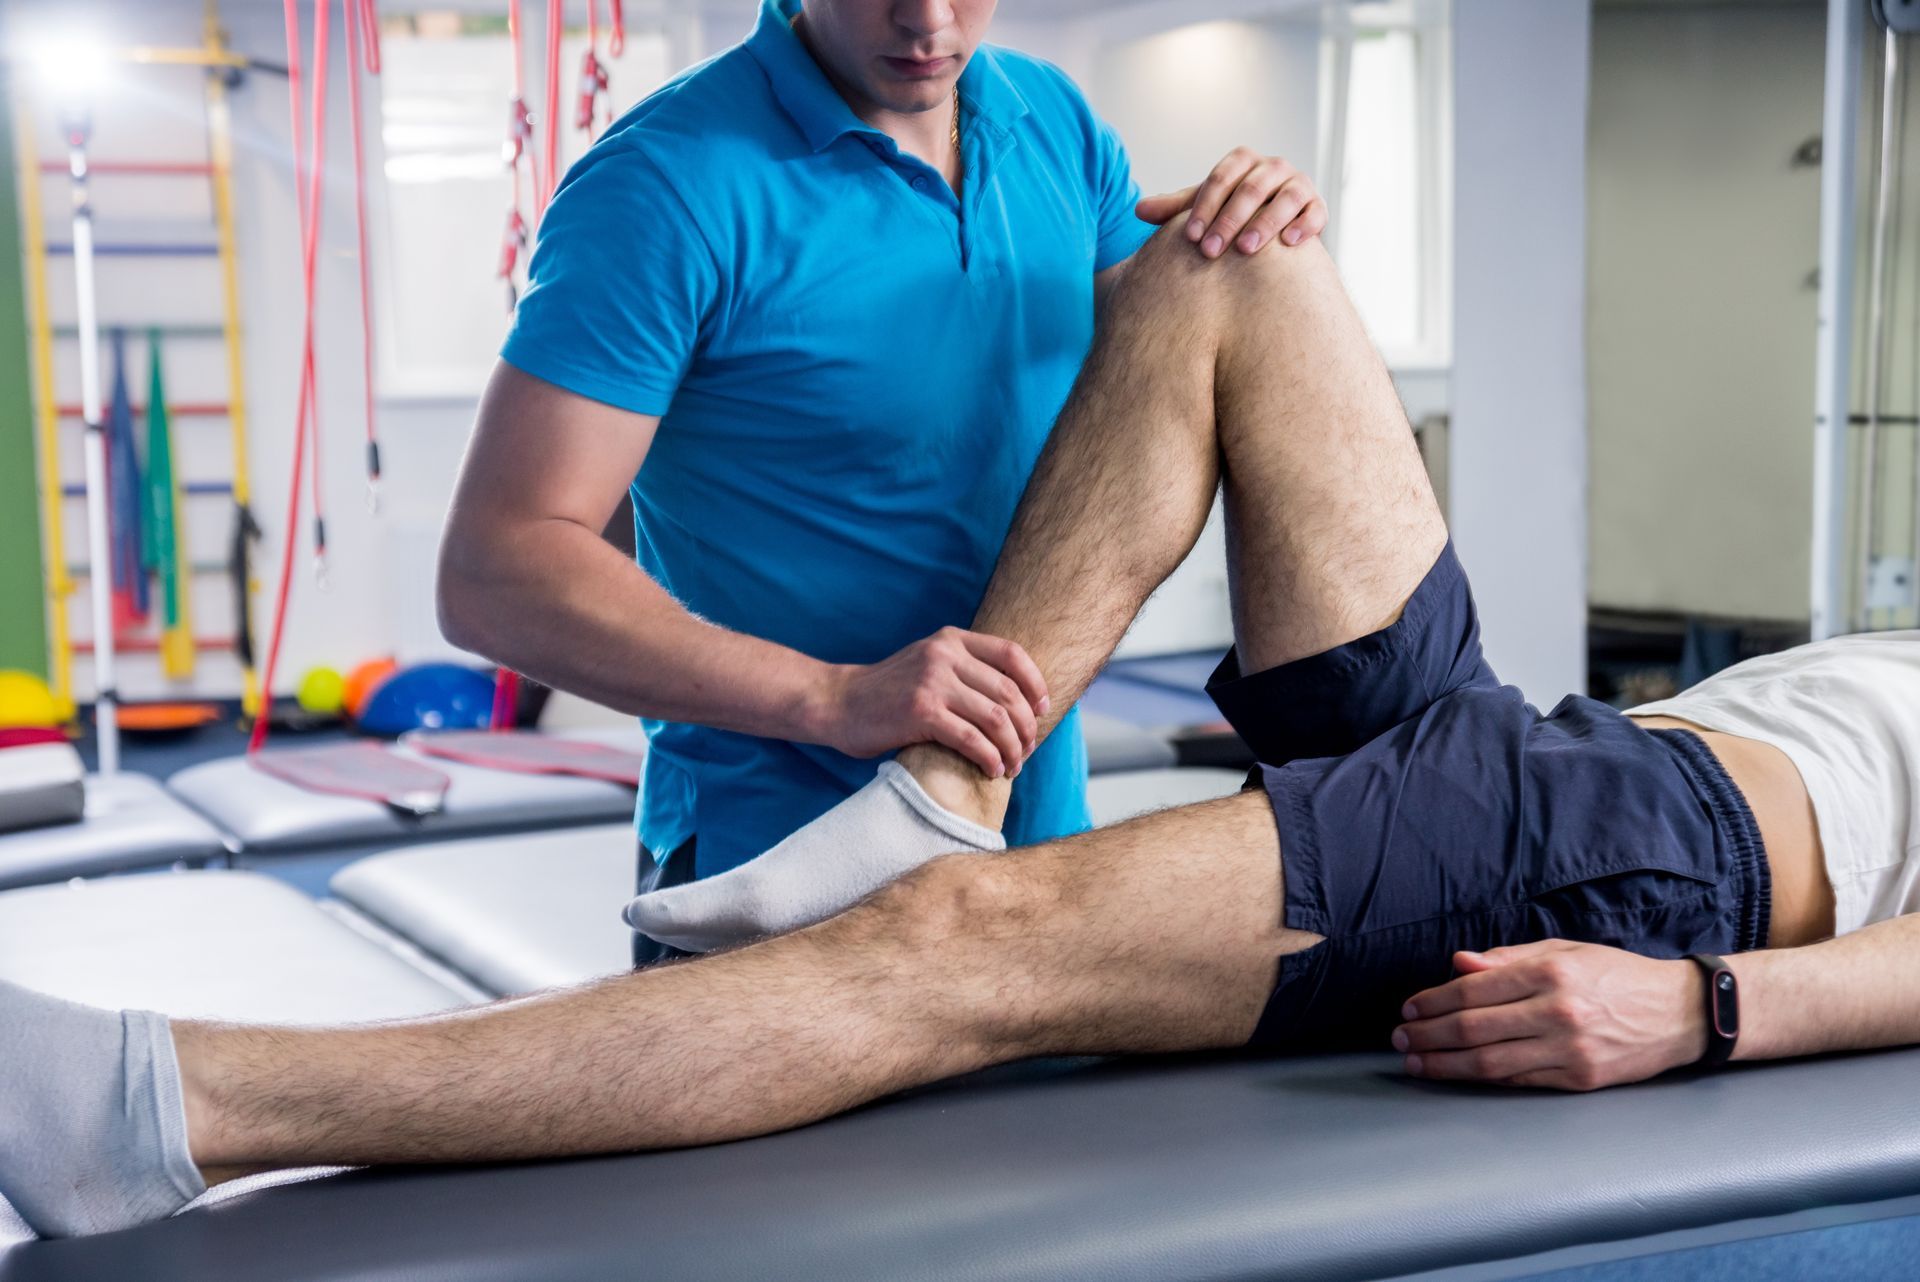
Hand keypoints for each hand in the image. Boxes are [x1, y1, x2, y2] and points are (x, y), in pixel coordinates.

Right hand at [816, 628, 1047, 779]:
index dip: (1035, 685)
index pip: (1012, 654)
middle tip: (1026, 752)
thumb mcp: (928, 665)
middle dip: (1026, 728)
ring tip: (1011, 766)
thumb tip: (1017, 702)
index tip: (1042, 711)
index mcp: (951, 640)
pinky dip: (989, 759)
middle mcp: (945, 655)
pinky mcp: (921, 712)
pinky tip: (991, 771)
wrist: (838, 703)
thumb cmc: (888, 693)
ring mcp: (933, 682)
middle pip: (1009, 693)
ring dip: (1012, 748)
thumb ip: (965, 671)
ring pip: (996, 719)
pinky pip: (972, 739)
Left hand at [1136, 148, 1327, 257]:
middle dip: (1229, 221)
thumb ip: (1175, 208)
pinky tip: (1290, 244)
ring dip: (1265, 223)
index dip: (1204, 207)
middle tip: (1210, 252)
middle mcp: (1272, 168)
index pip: (1221, 178)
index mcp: (1242, 162)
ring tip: (1246, 249)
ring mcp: (1297, 185)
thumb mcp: (1204, 208)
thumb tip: (1138, 211)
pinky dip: (1305, 226)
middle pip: (1251, 189)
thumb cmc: (1231, 214)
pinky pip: (1315, 212)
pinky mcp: (1316, 206)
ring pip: (1285, 198)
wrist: (1272, 228)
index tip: (1190, 238)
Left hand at [1393, 941, 1707, 1091]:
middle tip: (1400, 1039)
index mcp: (1550, 973)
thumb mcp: (1565, 951)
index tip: (1409, 1009)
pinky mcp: (1581, 1078)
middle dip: (1429, 1035)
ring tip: (1416, 1064)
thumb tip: (1458, 963)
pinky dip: (1483, 1078)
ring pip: (1491, 1062)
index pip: (1474, 989)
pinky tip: (1458, 1075)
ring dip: (1445, 1065)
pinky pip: (1519, 1080)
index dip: (1433, 1001)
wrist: (1681, 1012)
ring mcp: (1570, 1049)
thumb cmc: (1616, 976)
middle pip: (1474, 1028)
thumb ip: (1508, 958)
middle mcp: (1558, 1011)